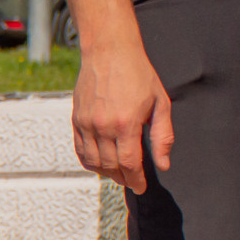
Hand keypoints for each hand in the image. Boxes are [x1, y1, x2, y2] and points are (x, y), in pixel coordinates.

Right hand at [70, 38, 171, 193]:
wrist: (109, 52)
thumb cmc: (138, 74)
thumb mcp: (161, 103)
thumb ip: (162, 136)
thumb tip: (163, 163)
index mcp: (126, 123)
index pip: (129, 163)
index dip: (136, 179)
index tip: (141, 187)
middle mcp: (103, 126)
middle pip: (110, 166)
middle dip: (123, 178)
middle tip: (132, 181)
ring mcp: (86, 124)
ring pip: (93, 162)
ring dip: (106, 173)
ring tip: (118, 174)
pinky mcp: (76, 120)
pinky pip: (79, 150)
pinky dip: (89, 162)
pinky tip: (100, 163)